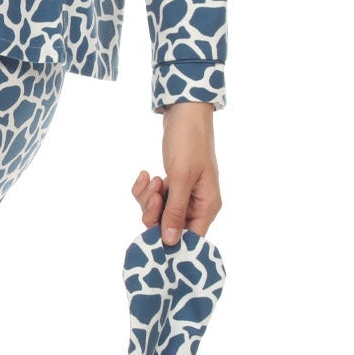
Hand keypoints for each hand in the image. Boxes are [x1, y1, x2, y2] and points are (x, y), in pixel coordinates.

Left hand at [131, 103, 221, 245]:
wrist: (184, 112)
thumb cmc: (189, 142)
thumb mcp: (181, 177)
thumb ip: (174, 211)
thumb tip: (170, 242)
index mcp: (207, 206)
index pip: (191, 238)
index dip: (171, 240)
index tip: (151, 235)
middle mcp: (197, 204)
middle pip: (170, 226)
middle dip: (154, 213)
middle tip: (153, 194)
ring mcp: (184, 194)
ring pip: (159, 212)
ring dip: (149, 199)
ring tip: (152, 179)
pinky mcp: (172, 184)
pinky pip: (154, 198)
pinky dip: (146, 189)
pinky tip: (146, 174)